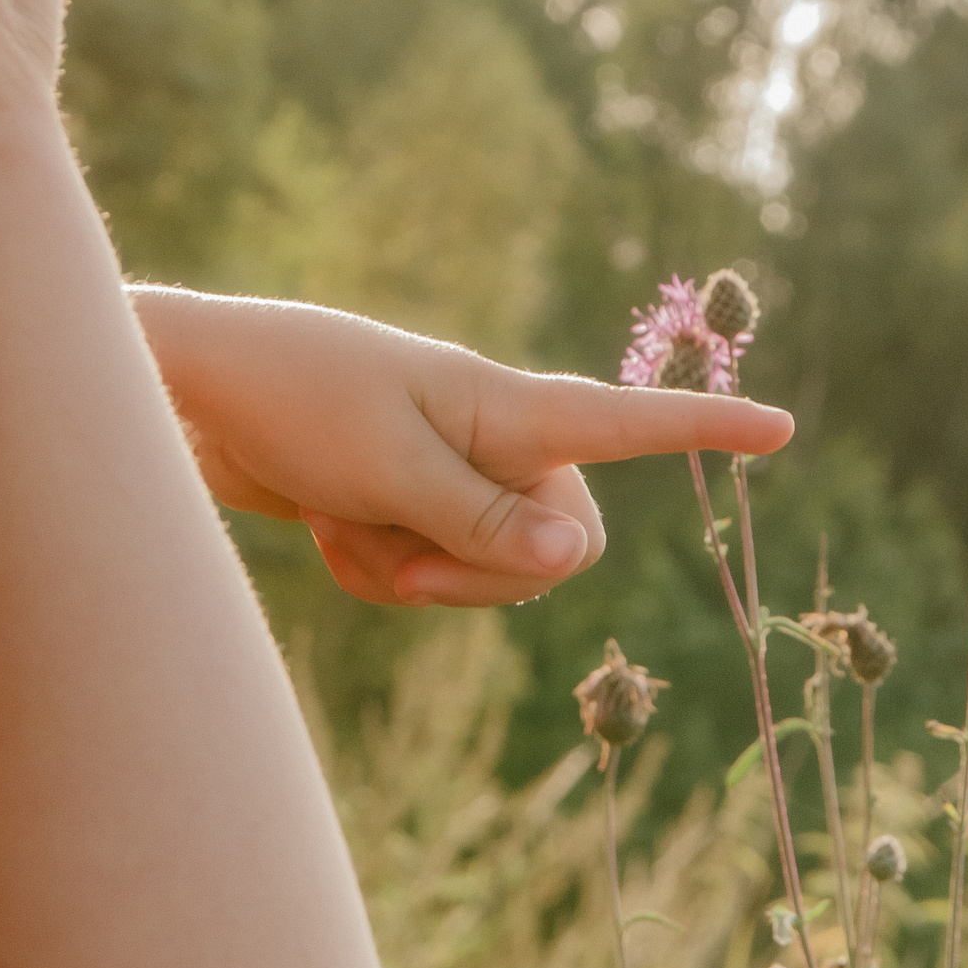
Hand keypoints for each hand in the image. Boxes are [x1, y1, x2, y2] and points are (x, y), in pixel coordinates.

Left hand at [139, 292, 792, 607]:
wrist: (186, 393)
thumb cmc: (290, 404)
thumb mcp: (392, 471)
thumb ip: (488, 524)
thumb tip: (581, 562)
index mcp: (501, 405)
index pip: (623, 421)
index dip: (702, 429)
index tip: (782, 426)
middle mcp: (485, 437)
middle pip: (554, 541)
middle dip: (488, 574)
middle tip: (407, 559)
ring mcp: (440, 473)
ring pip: (485, 571)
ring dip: (418, 574)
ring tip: (347, 520)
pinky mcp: (395, 504)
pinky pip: (422, 573)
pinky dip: (375, 568)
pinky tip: (322, 523)